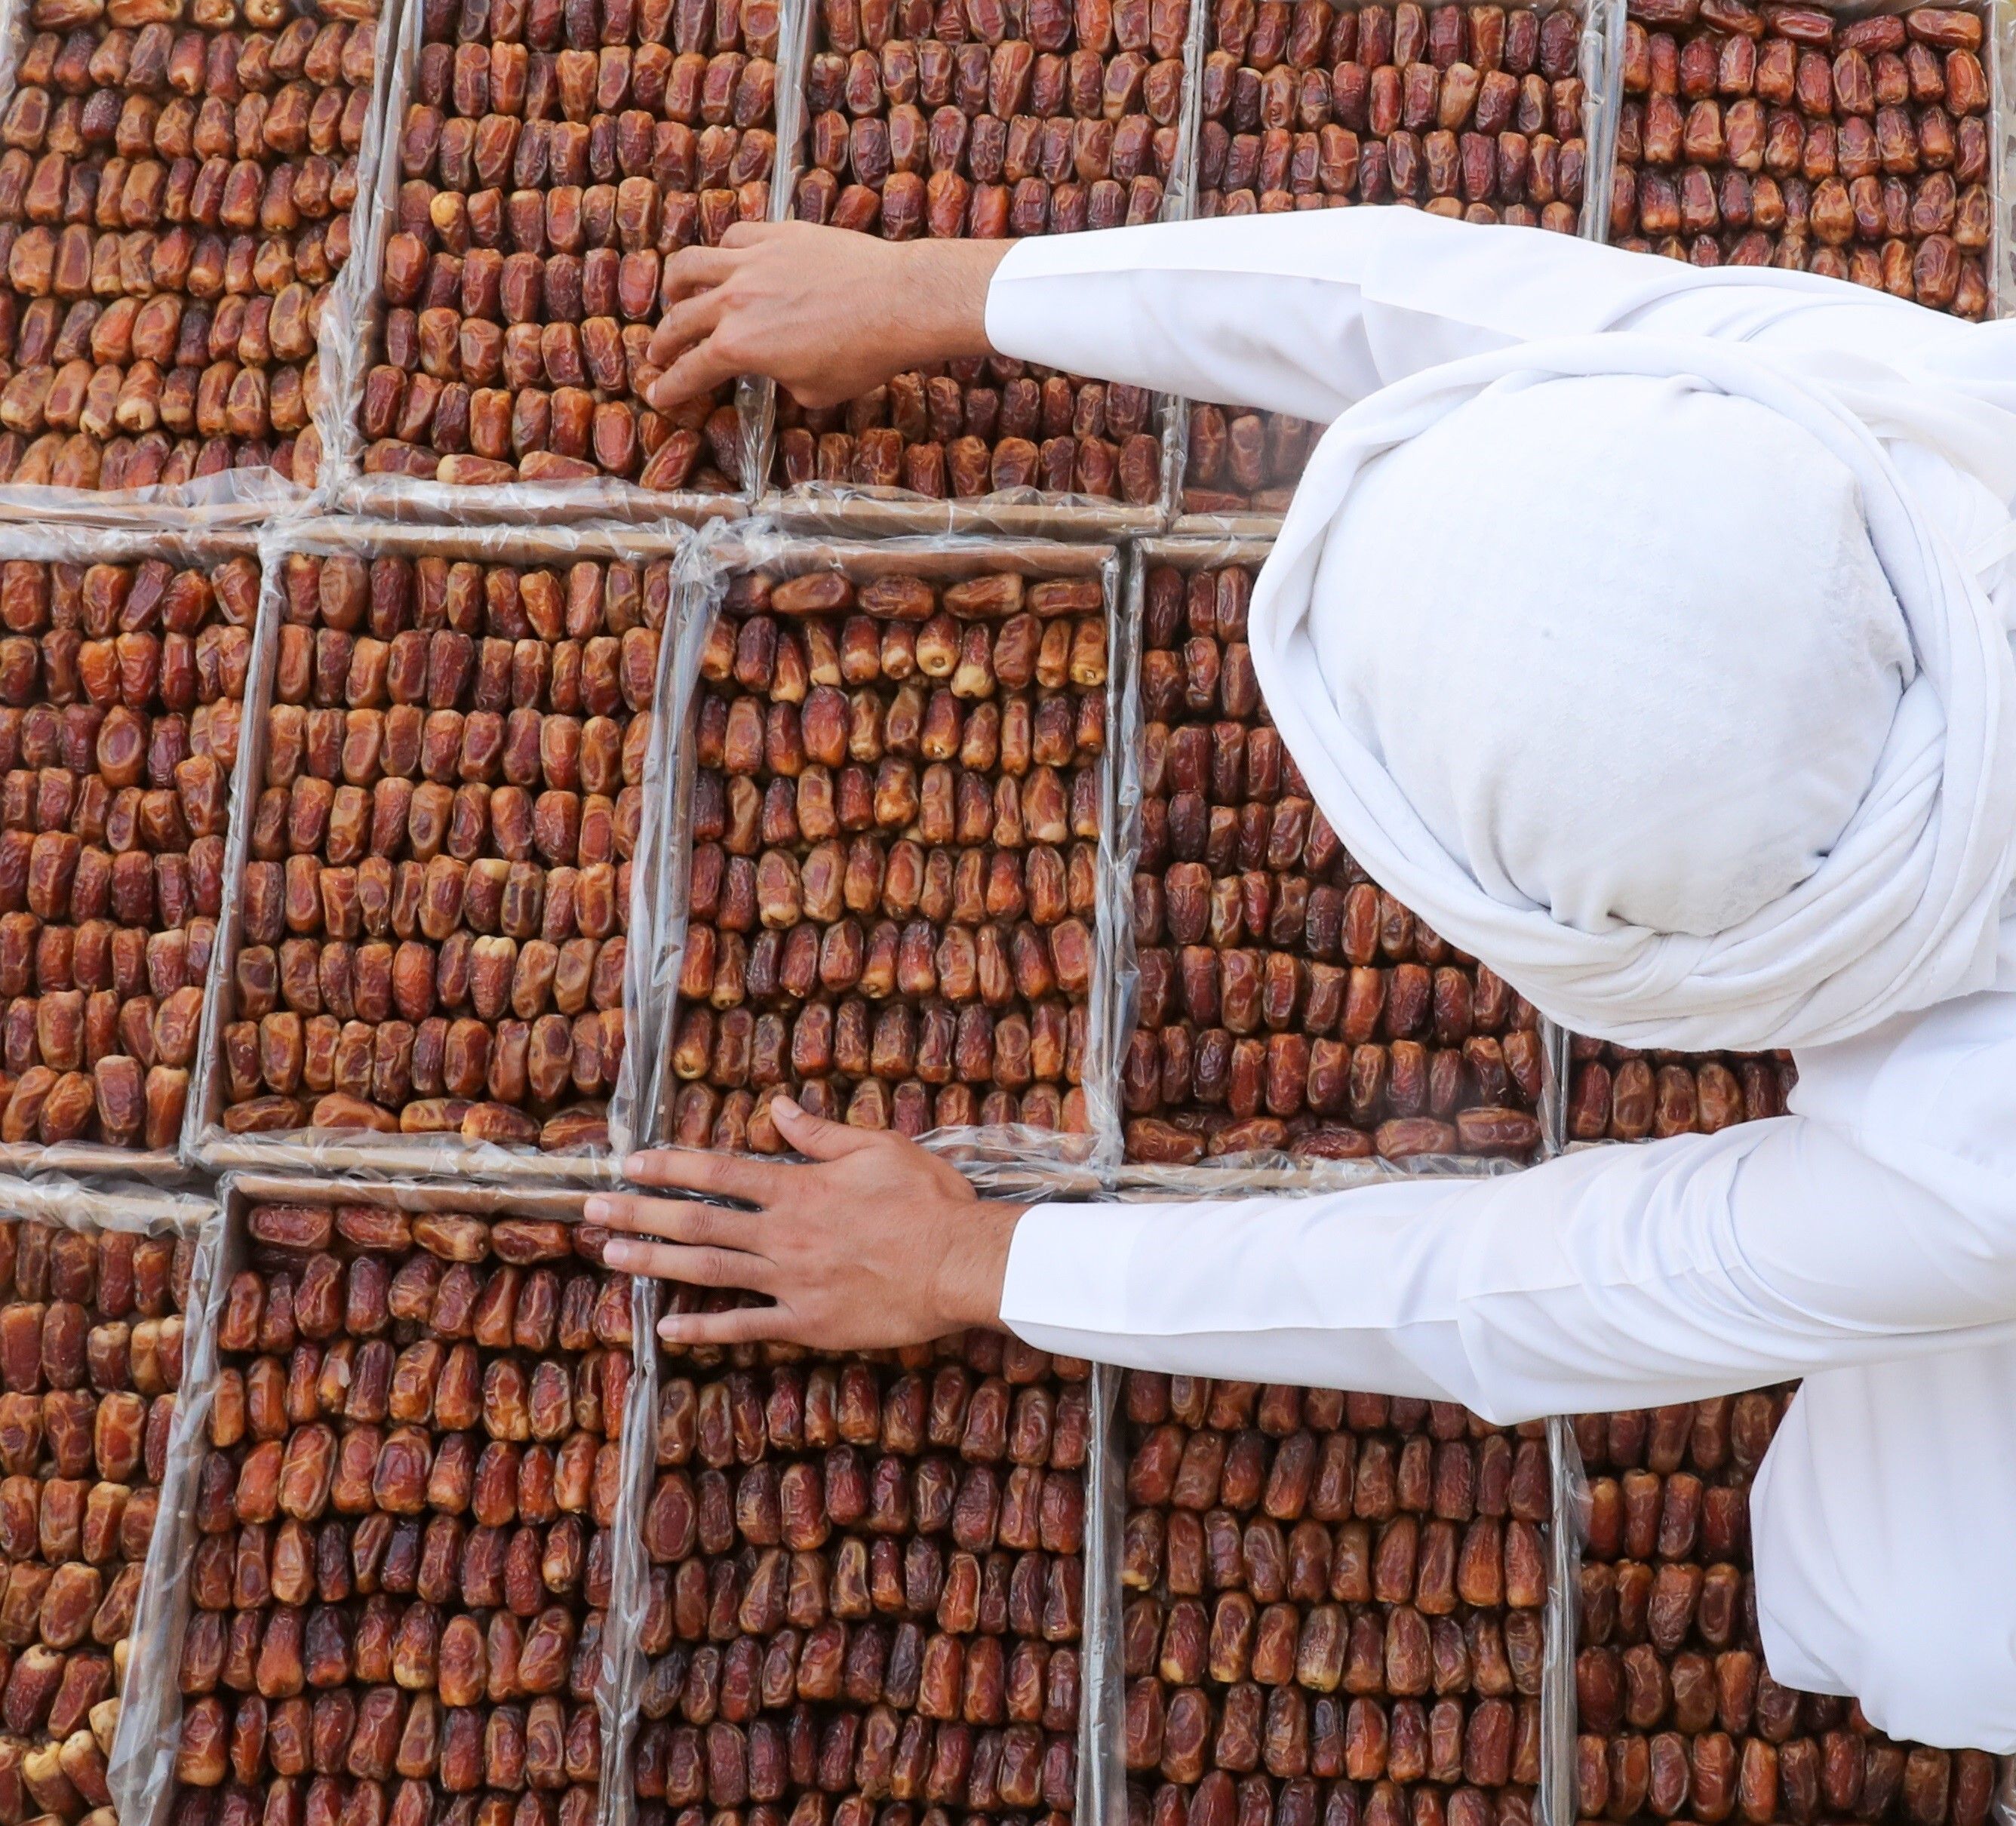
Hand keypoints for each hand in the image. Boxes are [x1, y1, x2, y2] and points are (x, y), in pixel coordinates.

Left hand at [589, 1095, 1026, 1350]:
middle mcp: (783, 1233)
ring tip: (610, 1257)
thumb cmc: (929, 1201)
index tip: (629, 1161)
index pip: (718, 1173)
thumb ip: (821, 1133)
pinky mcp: (807, 1322)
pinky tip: (666, 1329)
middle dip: (639, 1213)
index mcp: (798, 1188)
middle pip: (696, 1222)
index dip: (668, 1167)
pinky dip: (703, 1330)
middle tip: (591, 1210)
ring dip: (654, 1263)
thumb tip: (777, 1107)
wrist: (959, 1264)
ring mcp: (790, 1281)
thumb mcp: (879, 1147)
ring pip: (708, 1271)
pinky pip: (744, 1327)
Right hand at [645, 222, 1009, 411]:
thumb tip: (777, 369)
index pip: (691, 371)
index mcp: (739, 347)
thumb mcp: (816, 390)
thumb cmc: (863, 355)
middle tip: (657, 353)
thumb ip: (782, 379)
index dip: (671, 387)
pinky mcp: (777, 233)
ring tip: (675, 295)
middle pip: (680, 320)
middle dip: (663, 342)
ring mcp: (752, 260)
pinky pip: (735, 236)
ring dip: (676, 285)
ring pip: (692, 265)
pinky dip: (723, 250)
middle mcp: (734, 301)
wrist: (897, 301)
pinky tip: (727, 258)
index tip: (658, 393)